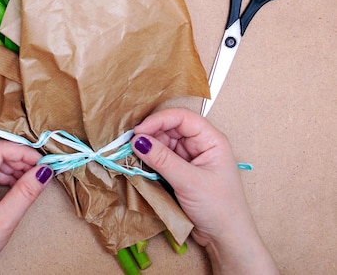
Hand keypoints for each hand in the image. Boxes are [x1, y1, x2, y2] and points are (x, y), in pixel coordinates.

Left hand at [0, 140, 52, 274]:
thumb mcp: (4, 220)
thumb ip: (25, 193)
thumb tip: (43, 172)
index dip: (22, 152)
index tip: (42, 161)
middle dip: (18, 159)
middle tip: (39, 171)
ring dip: (11, 166)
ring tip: (27, 181)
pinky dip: (1, 173)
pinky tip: (14, 185)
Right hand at [131, 108, 278, 274]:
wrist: (226, 239)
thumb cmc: (219, 208)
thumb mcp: (189, 182)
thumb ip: (162, 159)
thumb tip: (137, 140)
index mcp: (210, 140)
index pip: (182, 118)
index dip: (159, 120)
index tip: (138, 131)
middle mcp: (200, 145)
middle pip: (170, 128)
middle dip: (150, 134)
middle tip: (130, 145)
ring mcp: (190, 159)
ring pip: (163, 143)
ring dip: (148, 148)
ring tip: (132, 155)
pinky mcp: (181, 172)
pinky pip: (161, 159)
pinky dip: (150, 160)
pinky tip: (140, 164)